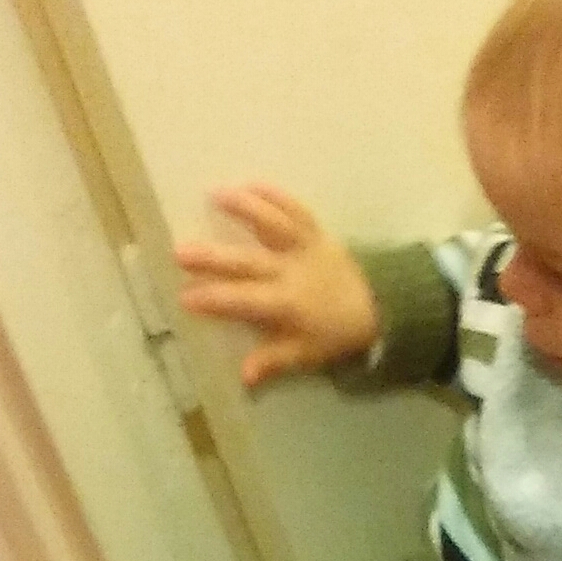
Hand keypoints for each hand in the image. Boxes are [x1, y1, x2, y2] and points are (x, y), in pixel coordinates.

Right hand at [173, 184, 379, 388]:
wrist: (380, 306)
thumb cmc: (336, 333)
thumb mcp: (306, 353)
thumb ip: (273, 361)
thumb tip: (244, 377)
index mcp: (286, 303)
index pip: (243, 300)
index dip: (213, 299)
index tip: (184, 297)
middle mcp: (291, 271)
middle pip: (247, 262)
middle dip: (213, 257)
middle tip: (180, 251)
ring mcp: (304, 247)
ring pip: (273, 224)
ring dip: (244, 208)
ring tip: (215, 195)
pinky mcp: (316, 232)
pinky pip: (296, 210)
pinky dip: (275, 195)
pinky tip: (251, 183)